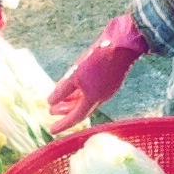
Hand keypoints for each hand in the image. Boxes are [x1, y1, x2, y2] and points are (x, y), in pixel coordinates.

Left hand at [48, 14, 149, 133]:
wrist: (122, 43)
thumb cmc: (98, 59)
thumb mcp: (76, 74)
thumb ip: (63, 90)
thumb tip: (51, 102)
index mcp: (94, 99)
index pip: (76, 117)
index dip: (63, 124)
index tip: (52, 130)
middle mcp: (101, 96)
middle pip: (81, 109)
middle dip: (66, 111)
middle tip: (52, 111)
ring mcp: (107, 86)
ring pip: (87, 98)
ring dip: (72, 100)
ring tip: (61, 98)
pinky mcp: (110, 76)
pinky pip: (92, 89)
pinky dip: (81, 90)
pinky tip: (76, 83)